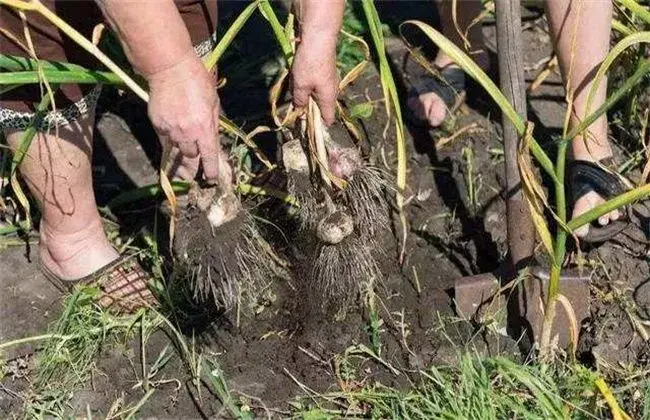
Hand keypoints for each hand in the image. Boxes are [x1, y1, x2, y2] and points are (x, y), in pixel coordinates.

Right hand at [147, 51, 230, 185]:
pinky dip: (170, 135)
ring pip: (177, 148)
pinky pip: (165, 137)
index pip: (209, 156)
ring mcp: (170, 130)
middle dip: (194, 161)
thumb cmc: (196, 81)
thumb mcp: (213, 102)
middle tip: (194, 169)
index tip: (211, 179)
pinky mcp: (157, 124)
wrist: (169, 68)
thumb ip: (213, 123)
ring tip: (184, 145)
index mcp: (204, 128)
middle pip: (191, 157)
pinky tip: (173, 127)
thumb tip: (213, 139)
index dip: (210, 170)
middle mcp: (187, 133)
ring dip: (182, 148)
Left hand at [291, 38, 338, 124]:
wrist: (318, 37)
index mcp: (328, 98)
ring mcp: (328, 80)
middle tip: (293, 106)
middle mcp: (331, 91)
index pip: (328, 119)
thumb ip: (299, 101)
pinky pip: (313, 82)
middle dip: (306, 108)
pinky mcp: (323, 70)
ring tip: (293, 88)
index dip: (317, 125)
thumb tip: (300, 112)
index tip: (304, 126)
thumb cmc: (310, 63)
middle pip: (319, 107)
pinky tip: (296, 76)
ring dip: (304, 94)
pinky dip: (305, 83)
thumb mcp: (301, 85)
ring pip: (314, 94)